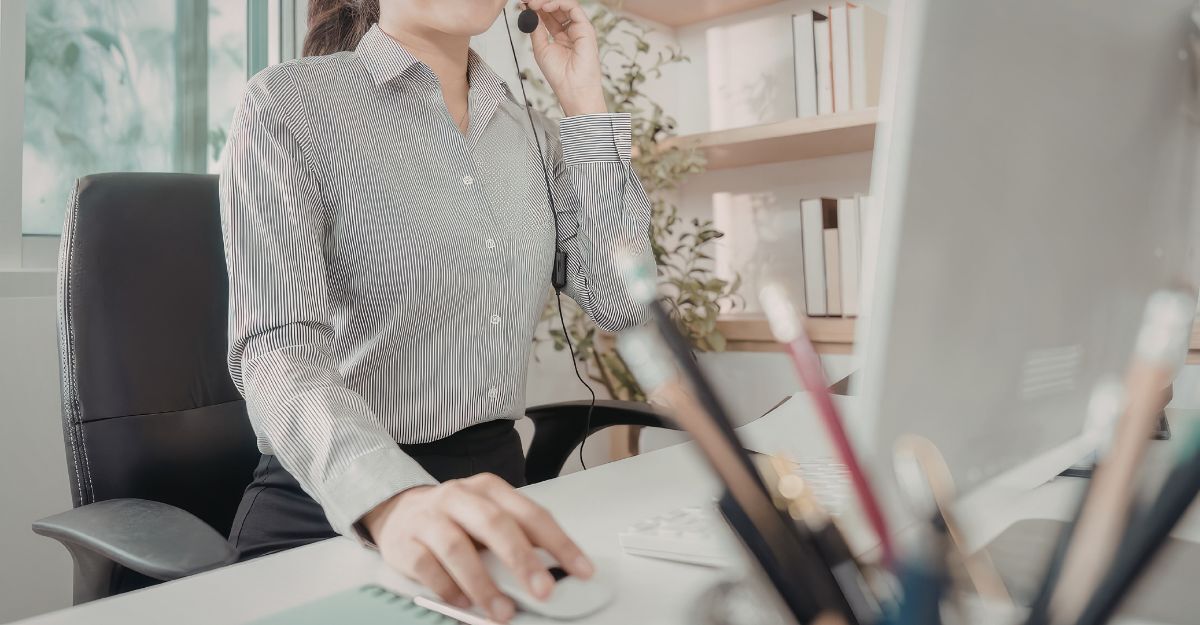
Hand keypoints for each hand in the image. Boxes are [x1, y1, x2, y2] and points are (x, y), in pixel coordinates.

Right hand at [362, 473, 593, 622]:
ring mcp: (430, 518)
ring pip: (457, 548)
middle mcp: (460, 497)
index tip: (581, 571)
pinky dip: (447, 588)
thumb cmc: (455, 518)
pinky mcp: (405, 542)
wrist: (398, 511)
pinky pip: (427, 566)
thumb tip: (556, 573)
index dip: (559, 543)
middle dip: (522, 559)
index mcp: (490, 489)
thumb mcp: (488, 517)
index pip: (531, 514)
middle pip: (495, 524)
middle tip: (543, 591)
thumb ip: (518, 538)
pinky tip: (463, 604)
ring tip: (503, 612)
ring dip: (483, 584)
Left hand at [524, 0, 607, 116]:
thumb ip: (536, 30)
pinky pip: (573, 7)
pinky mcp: (586, 28)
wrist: (572, 90)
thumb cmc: (560, 76)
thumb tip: (528, 13)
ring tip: (533, 4)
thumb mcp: (541, 49)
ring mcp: (579, 29)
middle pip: (556, 8)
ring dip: (547, 1)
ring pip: (565, 5)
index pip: (548, 15)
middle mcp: (571, 31)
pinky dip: (559, 3)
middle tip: (526, 1)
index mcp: (560, 36)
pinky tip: (545, 6)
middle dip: (540, 3)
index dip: (536, 8)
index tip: (522, 4)